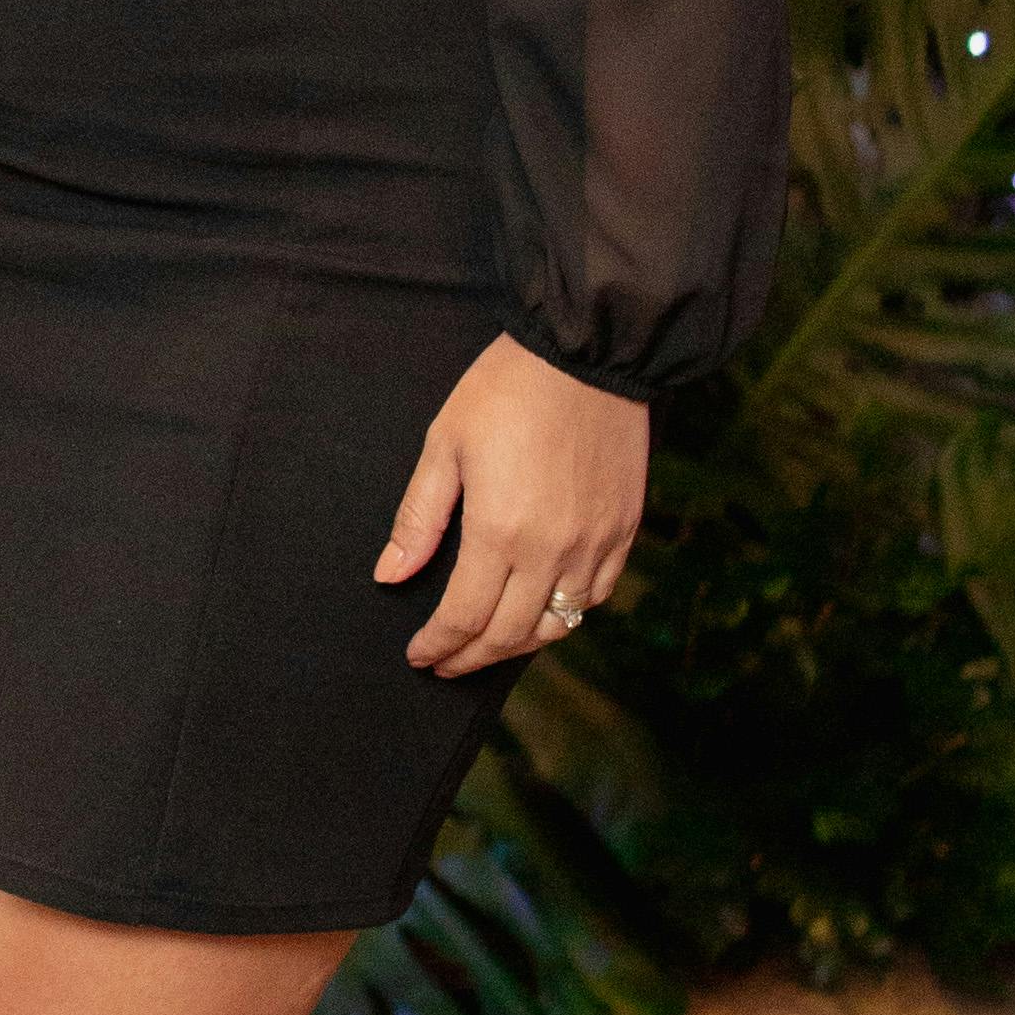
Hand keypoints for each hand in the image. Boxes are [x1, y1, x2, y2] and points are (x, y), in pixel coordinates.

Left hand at [375, 336, 645, 678]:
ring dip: (519, 645)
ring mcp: (595, 544)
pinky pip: (597, 596)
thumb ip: (419, 519)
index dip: (438, 646)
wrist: (586, 352)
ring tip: (488, 645)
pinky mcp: (624, 530)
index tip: (418, 655)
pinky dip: (567, 616)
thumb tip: (391, 575)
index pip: (464, 617)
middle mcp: (552, 550)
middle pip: (509, 633)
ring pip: (559, 625)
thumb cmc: (506, 390)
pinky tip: (543, 613)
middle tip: (444, 662)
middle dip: (470, 657)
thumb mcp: (444, 445)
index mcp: (500, 531)